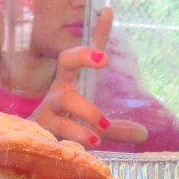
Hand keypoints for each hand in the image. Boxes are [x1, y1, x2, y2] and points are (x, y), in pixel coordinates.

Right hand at [30, 7, 147, 146]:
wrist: (33, 146)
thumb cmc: (66, 125)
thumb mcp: (94, 123)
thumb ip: (119, 124)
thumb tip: (146, 133)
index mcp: (67, 82)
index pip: (76, 55)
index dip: (88, 44)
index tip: (105, 32)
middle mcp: (56, 91)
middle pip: (65, 63)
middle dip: (83, 57)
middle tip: (104, 58)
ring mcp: (47, 110)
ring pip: (65, 100)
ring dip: (87, 110)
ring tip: (105, 127)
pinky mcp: (42, 130)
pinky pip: (57, 130)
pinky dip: (75, 137)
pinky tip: (91, 145)